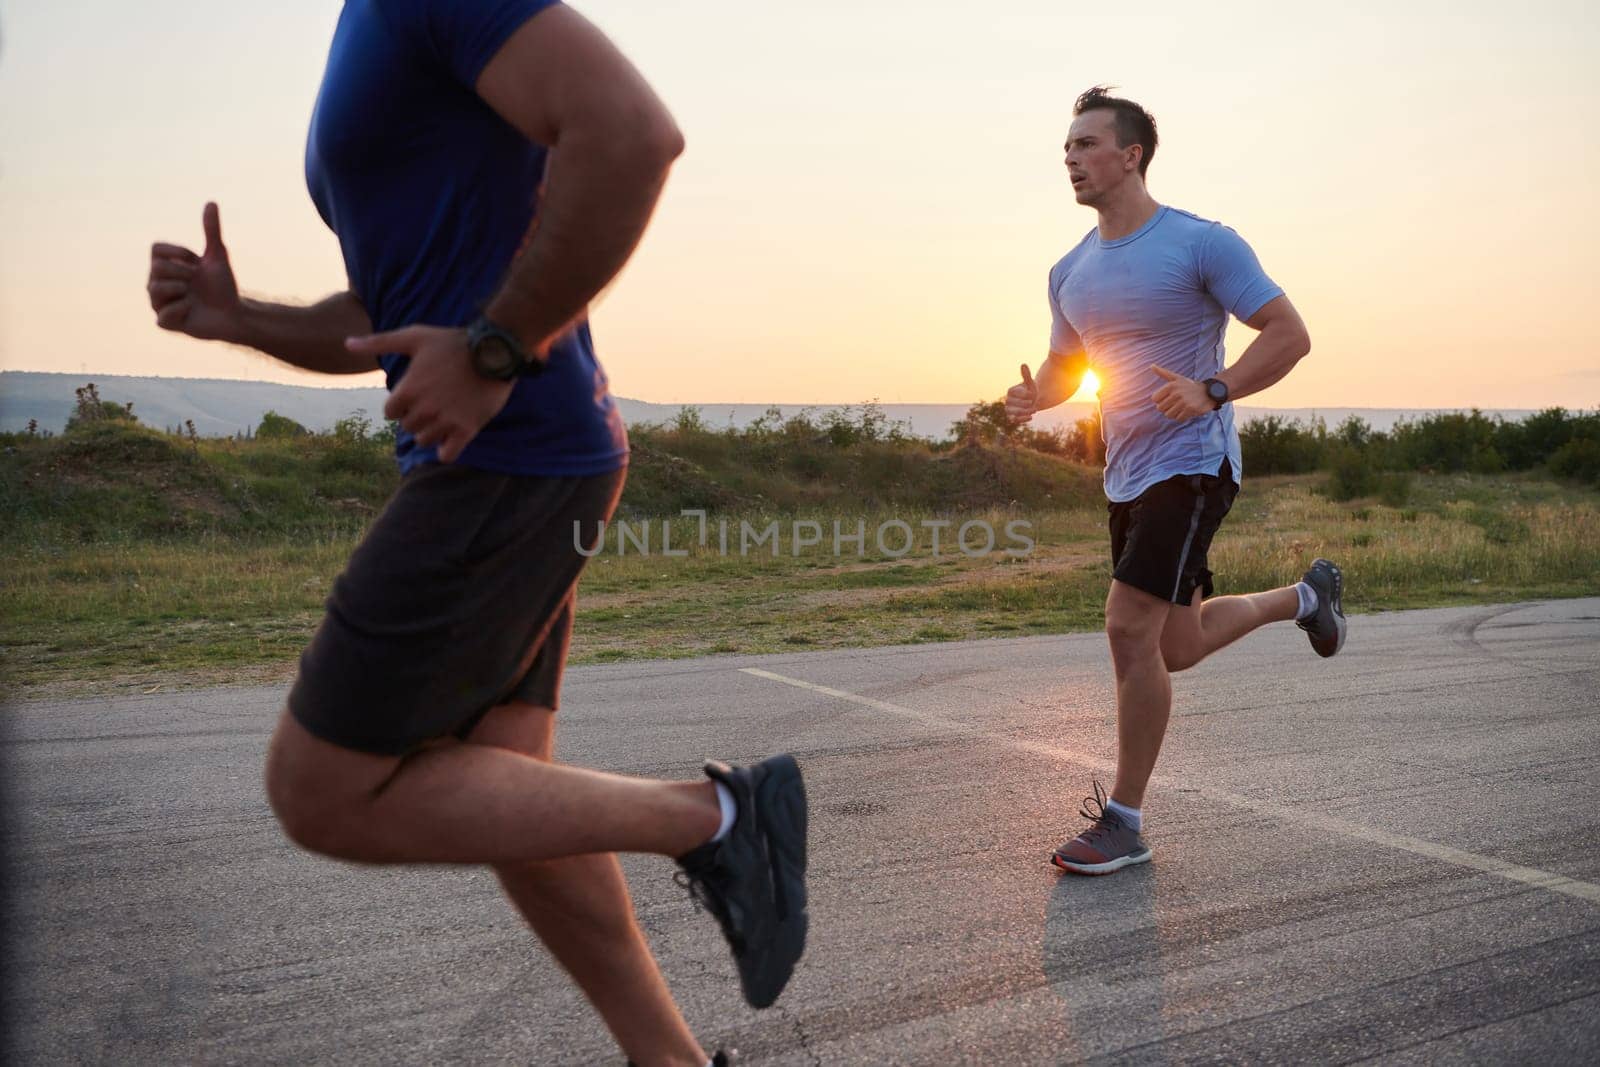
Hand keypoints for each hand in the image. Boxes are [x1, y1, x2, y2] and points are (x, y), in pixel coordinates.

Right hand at [149, 202, 242, 340]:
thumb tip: (211, 202)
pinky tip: (192, 311)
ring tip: (193, 296)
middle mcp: (156, 283)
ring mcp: (158, 304)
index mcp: (164, 265)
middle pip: (156, 268)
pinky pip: (164, 314)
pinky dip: (183, 310)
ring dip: (183, 291)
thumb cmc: (223, 285)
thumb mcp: (217, 255)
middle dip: (183, 273)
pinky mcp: (164, 323)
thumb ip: (212, 230)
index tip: (196, 262)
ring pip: (156, 290)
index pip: (156, 248)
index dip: (179, 253)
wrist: (234, 314)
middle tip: (196, 283)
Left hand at [347, 326, 515, 463]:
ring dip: (430, 433)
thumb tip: (347, 344)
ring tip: (442, 418)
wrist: (494, 350)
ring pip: (425, 441)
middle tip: (431, 404)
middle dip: (415, 418)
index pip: (390, 413)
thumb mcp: (413, 336)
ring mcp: (446, 421)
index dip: (400, 405)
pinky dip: (446, 451)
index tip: (415, 395)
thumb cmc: (451, 342)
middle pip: (408, 428)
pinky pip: (448, 454)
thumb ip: (378, 342)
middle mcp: (424, 409)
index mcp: (408, 390)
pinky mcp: (467, 429)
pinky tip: (450, 440)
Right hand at [1005, 363, 1038, 423]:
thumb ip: (1026, 375)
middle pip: (1013, 403)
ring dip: (1024, 412)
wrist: (1032, 401)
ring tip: (1035, 410)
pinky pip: (1014, 419)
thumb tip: (1023, 364)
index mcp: (1011, 391)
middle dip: (1025, 404)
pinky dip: (1022, 419)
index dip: (1026, 394)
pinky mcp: (1012, 417)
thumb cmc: (1030, 390)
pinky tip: (1031, 417)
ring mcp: (1009, 409)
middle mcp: (1008, 400)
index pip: (1017, 394)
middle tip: (1033, 403)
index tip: (1033, 395)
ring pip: (1013, 412)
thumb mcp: (1030, 383)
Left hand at [1151, 366, 1212, 420]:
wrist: (1209, 392)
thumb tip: (1151, 366)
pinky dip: (1182, 417)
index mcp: (1171, 386)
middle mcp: (1176, 393)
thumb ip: (1163, 373)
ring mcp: (1184, 402)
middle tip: (1176, 403)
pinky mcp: (1191, 409)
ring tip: (1181, 407)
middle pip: (1160, 409)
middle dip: (1167, 408)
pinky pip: (1179, 419)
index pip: (1154, 399)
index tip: (1169, 398)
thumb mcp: (1176, 378)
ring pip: (1168, 415)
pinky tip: (1187, 410)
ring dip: (1174, 413)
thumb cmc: (1189, 386)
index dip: (1161, 400)